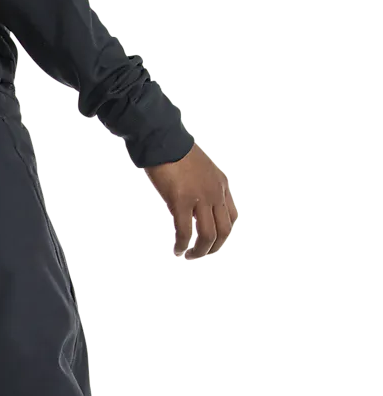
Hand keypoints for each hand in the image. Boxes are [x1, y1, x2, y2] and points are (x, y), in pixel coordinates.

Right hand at [143, 143, 237, 259]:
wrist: (163, 139)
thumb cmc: (175, 151)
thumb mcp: (200, 168)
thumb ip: (204, 185)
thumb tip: (195, 202)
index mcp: (221, 184)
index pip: (231, 217)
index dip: (222, 235)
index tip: (209, 242)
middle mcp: (215, 193)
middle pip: (223, 231)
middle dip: (211, 248)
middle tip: (198, 254)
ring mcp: (199, 198)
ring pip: (206, 236)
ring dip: (198, 252)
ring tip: (187, 256)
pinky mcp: (181, 201)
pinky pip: (184, 232)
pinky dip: (181, 246)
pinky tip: (175, 251)